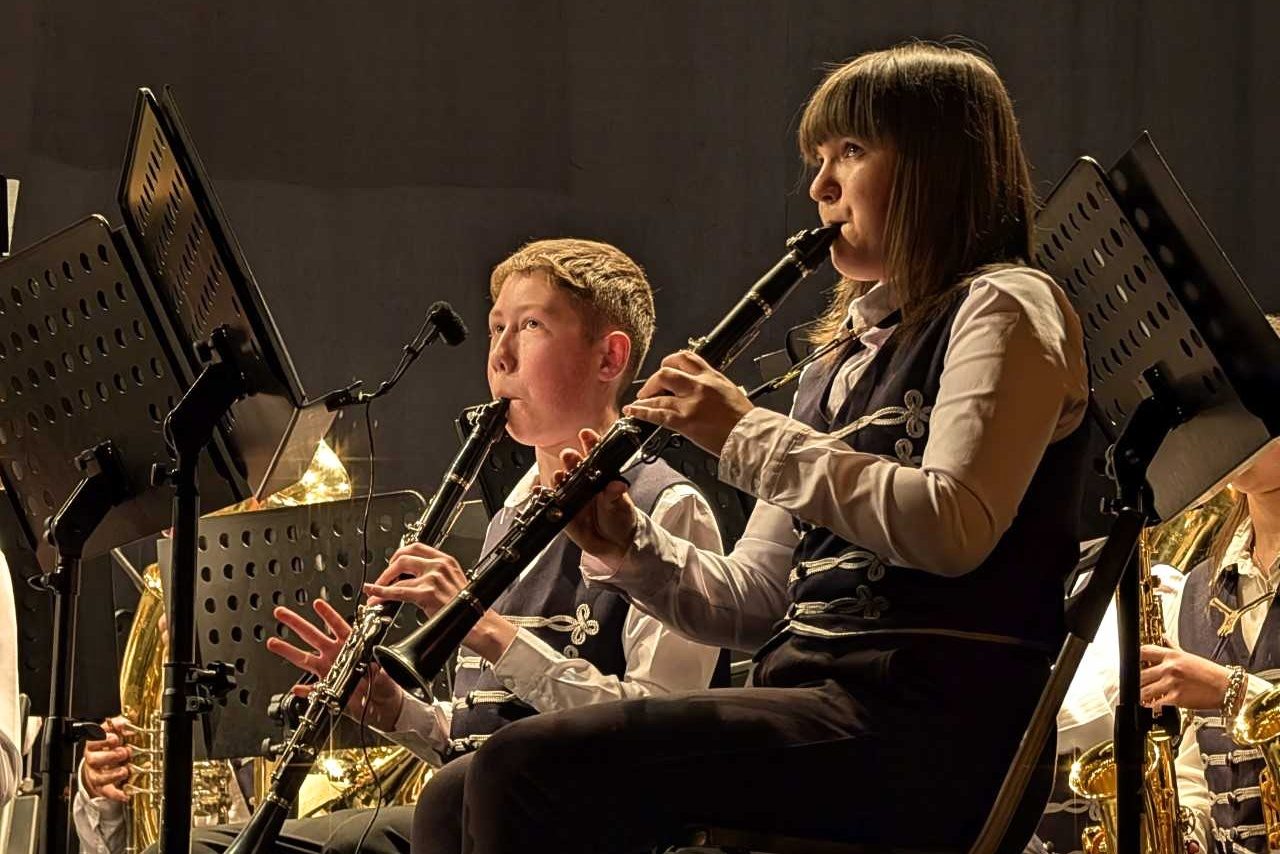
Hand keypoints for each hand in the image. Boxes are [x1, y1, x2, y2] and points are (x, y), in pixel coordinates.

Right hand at [81, 716, 133, 802]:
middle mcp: (92, 760)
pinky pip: (108, 792)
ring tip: (125, 770)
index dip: (103, 739)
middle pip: (94, 759)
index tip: (115, 738)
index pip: (93, 741)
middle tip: (124, 753)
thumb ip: (119, 724)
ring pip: (99, 777)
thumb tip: (126, 721)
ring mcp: (96, 774)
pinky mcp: (102, 788)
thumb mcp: (114, 731)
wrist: (103, 763)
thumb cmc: (109, 745)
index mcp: (94, 744)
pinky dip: (117, 794)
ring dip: (113, 774)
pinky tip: (126, 794)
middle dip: (110, 756)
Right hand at [265, 599, 403, 729]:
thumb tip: (373, 668)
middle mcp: (336, 656)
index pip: (338, 627)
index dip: (328, 615)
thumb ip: (377, 670)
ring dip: (288, 650)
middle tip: (282, 613)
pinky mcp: (327, 690)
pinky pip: (312, 690)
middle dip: (297, 624)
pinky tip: (296, 689)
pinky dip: (304, 690)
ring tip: (274, 642)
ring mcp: (329, 671)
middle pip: (313, 636)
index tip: (318, 604)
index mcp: (351, 647)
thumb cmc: (384, 685)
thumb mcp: (384, 673)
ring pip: (305, 658)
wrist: (381, 706)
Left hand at [363, 544, 516, 663]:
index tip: (392, 563)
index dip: (399, 554)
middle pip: (404, 557)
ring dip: (382, 583)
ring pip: (398, 574)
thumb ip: (435, 575)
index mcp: (446, 560)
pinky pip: (398, 591)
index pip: (416, 547)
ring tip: (375, 593)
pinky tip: (375, 594)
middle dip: (388, 568)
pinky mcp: (427, 593)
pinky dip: (382, 593)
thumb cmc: (465, 608)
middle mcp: (439, 565)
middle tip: (381, 579)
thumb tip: (412, 579)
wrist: (477, 622)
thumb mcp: (452, 582)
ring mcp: (433, 578)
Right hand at [555, 429, 640, 568]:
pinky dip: (543, 495)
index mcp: (601, 476)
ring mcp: (572, 496)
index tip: (586, 434)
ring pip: (562, 482)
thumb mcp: (621, 506)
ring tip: (559, 475)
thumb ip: (615, 496)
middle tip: (570, 455)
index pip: (595, 455)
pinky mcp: (563, 511)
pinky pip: (551, 501)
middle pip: (575, 466)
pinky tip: (539, 490)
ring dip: (559, 476)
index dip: (590, 443)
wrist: (615, 545)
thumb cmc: (621, 520)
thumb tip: (617, 485)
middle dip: (571, 458)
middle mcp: (585, 483)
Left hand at [624, 350, 752, 456]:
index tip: (664, 368)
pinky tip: (634, 412)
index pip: (685, 357)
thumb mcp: (728, 390)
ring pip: (658, 395)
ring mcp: (690, 403)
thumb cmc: (743, 418)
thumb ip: (709, 384)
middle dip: (653, 381)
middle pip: (666, 372)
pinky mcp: (685, 421)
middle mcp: (699, 386)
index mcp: (711, 376)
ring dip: (644, 398)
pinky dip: (642, 412)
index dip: (669, 361)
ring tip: (638, 402)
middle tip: (649, 389)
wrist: (750, 436)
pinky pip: (658, 414)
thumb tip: (694, 385)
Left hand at [1139, 644, 1231, 709]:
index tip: (1128, 664)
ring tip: (1138, 697)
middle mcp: (1170, 668)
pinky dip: (1151, 706)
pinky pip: (1156, 703)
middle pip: (1140, 673)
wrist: (1227, 687)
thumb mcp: (1190, 656)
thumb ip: (1173, 647)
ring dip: (1140, 695)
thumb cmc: (1210, 673)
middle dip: (1134, 681)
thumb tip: (1165, 637)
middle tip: (1131, 686)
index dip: (1132, 658)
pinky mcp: (1177, 698)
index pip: (1144, 651)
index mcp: (1172, 655)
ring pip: (1144, 690)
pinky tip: (1149, 706)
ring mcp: (1172, 683)